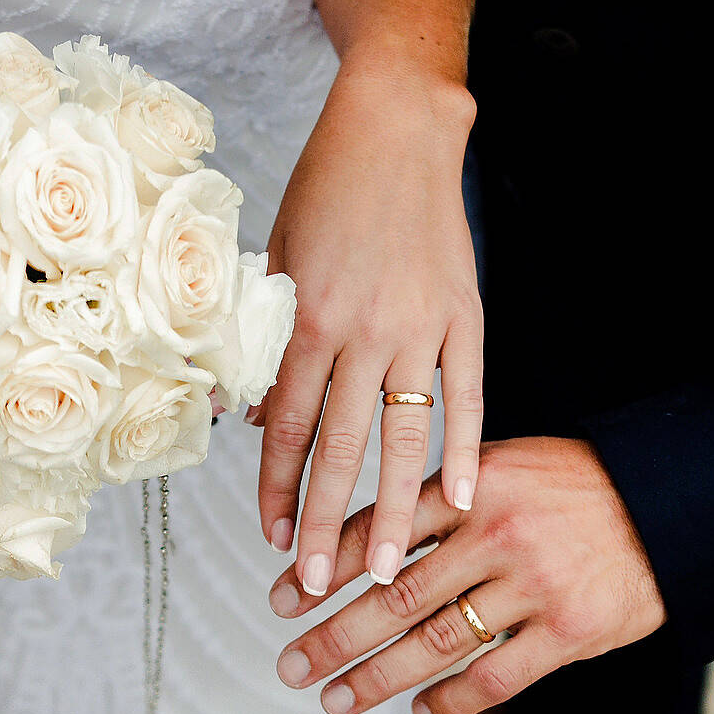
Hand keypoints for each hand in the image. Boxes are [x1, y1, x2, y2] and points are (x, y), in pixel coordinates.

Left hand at [252, 53, 483, 601]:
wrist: (397, 126)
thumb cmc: (327, 188)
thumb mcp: (275, 258)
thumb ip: (262, 339)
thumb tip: (247, 415)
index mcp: (309, 318)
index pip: (287, 426)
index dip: (278, 488)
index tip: (274, 538)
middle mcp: (364, 332)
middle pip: (340, 447)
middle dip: (328, 523)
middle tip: (322, 586)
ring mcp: (421, 326)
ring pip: (401, 435)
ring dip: (390, 507)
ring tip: (384, 572)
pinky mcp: (466, 314)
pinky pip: (466, 394)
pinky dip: (462, 448)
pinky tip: (460, 500)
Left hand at [267, 437, 666, 713]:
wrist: (669, 502)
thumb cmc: (571, 484)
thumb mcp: (501, 465)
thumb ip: (438, 498)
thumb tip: (360, 543)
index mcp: (469, 486)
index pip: (380, 532)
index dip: (323, 570)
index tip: (280, 600)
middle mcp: (496, 534)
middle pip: (396, 595)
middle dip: (334, 635)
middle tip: (289, 664)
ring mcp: (534, 585)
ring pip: (437, 641)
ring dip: (377, 677)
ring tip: (332, 699)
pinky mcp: (570, 630)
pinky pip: (497, 676)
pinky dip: (451, 700)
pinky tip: (417, 712)